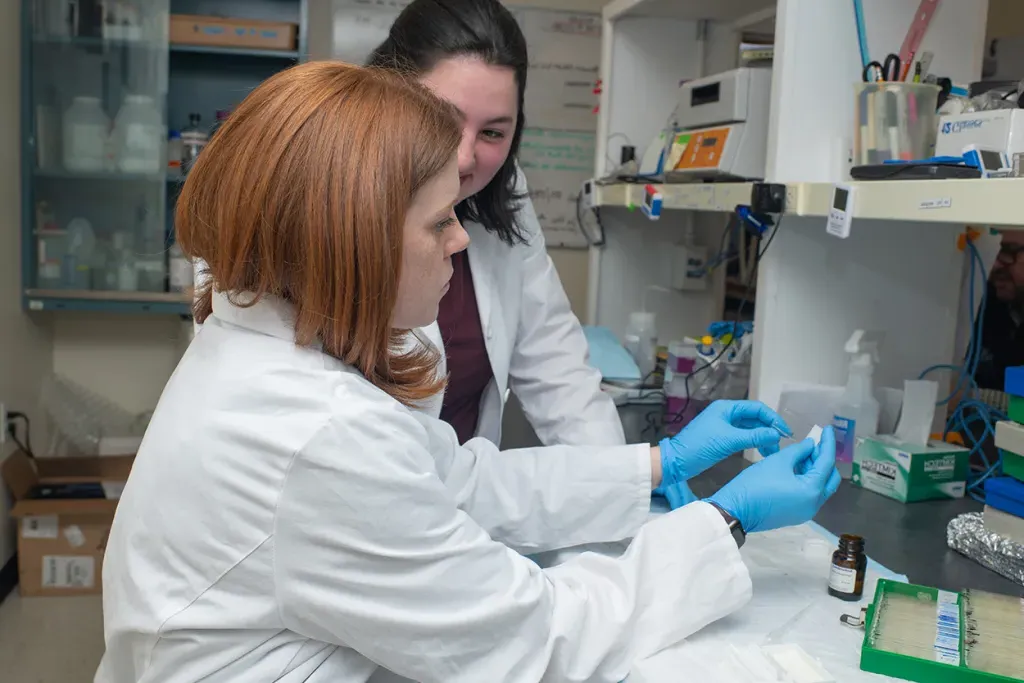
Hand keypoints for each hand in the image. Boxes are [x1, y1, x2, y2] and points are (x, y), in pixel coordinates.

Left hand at [654, 401, 790, 508]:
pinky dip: (753, 442)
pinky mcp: (722, 438)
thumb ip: (754, 436)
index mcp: (727, 408)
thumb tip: (776, 434)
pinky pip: (743, 437)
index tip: (786, 432)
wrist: (677, 461)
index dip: (773, 419)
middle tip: (780, 445)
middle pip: (755, 418)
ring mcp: (724, 426)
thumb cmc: (699, 447)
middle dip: (769, 430)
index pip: (757, 408)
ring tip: (771, 451)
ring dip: (762, 438)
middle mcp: (727, 414)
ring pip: (750, 428)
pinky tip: (761, 451)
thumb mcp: (729, 441)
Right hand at [707, 426, 840, 533]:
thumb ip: (799, 451)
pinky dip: (807, 479)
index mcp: (812, 491)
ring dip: (814, 469)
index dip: (828, 443)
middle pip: (829, 478)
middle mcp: (814, 504)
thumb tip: (811, 445)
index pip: (827, 463)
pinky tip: (796, 467)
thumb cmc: (756, 484)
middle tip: (815, 443)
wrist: (735, 510)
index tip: (828, 429)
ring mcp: (805, 511)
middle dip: (824, 459)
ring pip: (820, 486)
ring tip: (802, 452)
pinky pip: (809, 494)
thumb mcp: (778, 461)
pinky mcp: (795, 513)